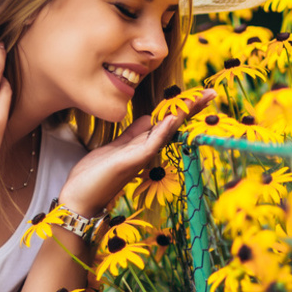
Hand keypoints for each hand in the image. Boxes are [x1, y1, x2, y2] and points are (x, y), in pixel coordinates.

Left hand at [57, 88, 215, 215]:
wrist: (79, 198)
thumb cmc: (95, 175)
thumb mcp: (115, 148)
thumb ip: (132, 134)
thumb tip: (149, 118)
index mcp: (143, 144)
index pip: (167, 121)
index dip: (182, 107)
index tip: (200, 94)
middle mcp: (146, 150)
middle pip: (173, 124)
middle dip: (192, 108)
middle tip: (212, 93)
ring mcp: (140, 156)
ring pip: (166, 132)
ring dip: (183, 115)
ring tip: (199, 99)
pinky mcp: (131, 162)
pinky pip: (150, 145)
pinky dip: (162, 132)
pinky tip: (171, 119)